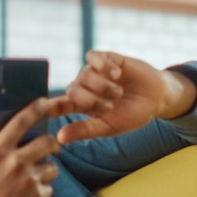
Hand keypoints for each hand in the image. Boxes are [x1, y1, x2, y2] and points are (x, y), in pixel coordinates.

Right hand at [0, 100, 60, 196]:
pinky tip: (25, 195)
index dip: (35, 109)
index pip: (21, 122)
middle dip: (49, 142)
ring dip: (45, 168)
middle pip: (47, 142)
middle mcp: (15, 163)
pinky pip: (48, 187)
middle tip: (45, 146)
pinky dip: (41, 190)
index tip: (44, 102)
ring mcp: (28, 182)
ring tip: (31, 176)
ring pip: (52, 166)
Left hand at [51, 51, 196, 143]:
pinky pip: (93, 58)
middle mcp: (84, 87)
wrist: (156, 98)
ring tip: (119, 92)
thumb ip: (85, 130)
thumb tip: (59, 138)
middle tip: (109, 106)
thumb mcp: (109, 127)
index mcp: (81, 106)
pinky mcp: (105, 58)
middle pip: (73, 91)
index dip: (48, 108)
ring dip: (102, 86)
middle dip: (91, 100)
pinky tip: (116, 73)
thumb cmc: (132, 114)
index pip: (58, 106)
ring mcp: (94, 72)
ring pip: (85, 76)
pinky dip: (103, 66)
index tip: (40, 111)